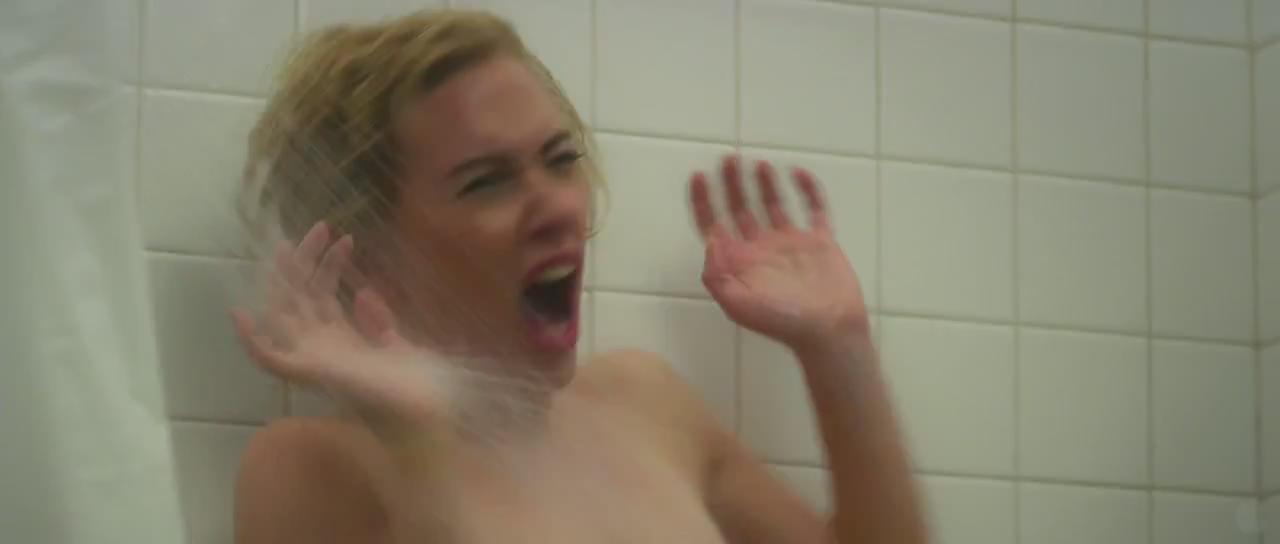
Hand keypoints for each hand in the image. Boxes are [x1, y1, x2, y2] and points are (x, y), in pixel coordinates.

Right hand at [230, 222, 445, 432]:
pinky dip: (251, 339)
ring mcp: (312, 359)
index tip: (344, 237)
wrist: (423, 414)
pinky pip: (270, 360)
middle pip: (302, 296)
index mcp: (340, 341)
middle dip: (305, 260)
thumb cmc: (413, 388)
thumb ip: (378, 321)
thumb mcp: (397, 345)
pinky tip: (240, 313)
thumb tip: (361, 291)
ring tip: (285, 246)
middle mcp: (321, 347)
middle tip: (318, 226)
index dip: (328, 265)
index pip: (324, 295)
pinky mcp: (308, 374)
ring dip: (283, 279)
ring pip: (285, 313)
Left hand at [689, 156, 869, 352]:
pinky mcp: (819, 241)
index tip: (699, 176)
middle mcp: (761, 249)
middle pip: (739, 208)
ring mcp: (791, 243)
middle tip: (729, 158)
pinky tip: (798, 172)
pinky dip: (808, 190)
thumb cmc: (782, 322)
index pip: (713, 225)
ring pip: (773, 204)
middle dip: (731, 183)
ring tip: (759, 163)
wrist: (829, 331)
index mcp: (739, 262)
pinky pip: (814, 209)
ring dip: (764, 183)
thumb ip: (717, 275)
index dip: (703, 202)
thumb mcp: (737, 304)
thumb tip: (709, 240)